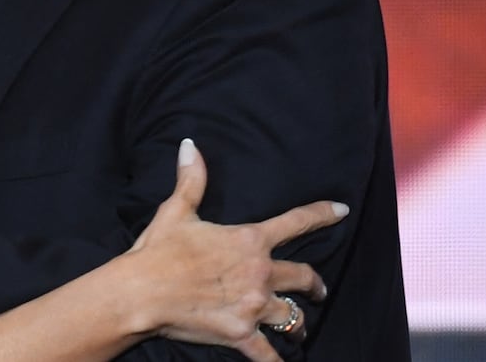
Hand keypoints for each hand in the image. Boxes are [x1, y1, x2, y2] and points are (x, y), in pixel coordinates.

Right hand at [125, 139, 345, 361]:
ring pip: (292, 316)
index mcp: (249, 241)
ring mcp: (254, 306)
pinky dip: (276, 361)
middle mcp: (260, 273)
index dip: (322, 215)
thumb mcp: (176, 211)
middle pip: (303, 277)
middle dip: (315, 285)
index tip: (343, 211)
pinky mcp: (241, 334)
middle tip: (318, 290)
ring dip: (299, 323)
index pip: (295, 223)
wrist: (142, 292)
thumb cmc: (159, 250)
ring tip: (300, 329)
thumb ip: (191, 179)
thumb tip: (189, 145)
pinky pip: (268, 354)